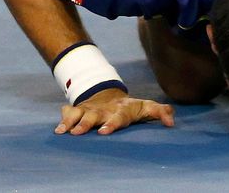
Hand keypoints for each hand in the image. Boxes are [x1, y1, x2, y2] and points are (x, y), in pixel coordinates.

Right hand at [54, 88, 174, 134]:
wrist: (110, 96)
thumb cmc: (132, 108)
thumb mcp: (147, 107)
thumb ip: (161, 112)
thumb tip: (171, 123)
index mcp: (122, 110)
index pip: (118, 117)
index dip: (111, 124)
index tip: (104, 132)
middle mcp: (104, 109)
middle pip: (94, 116)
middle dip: (86, 123)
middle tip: (79, 132)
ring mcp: (90, 109)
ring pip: (79, 114)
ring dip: (71, 122)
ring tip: (62, 132)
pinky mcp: (79, 110)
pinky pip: (68, 111)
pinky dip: (63, 118)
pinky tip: (57, 130)